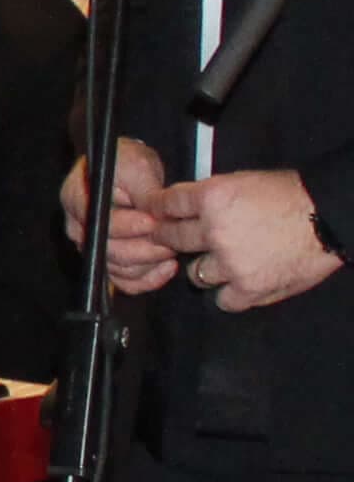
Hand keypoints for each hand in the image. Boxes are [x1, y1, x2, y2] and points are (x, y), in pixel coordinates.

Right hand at [64, 136, 175, 292]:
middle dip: (144, 249)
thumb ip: (145, 192)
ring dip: (149, 264)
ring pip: (118, 270)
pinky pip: (125, 282)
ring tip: (172, 249)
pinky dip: (148, 280)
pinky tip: (167, 267)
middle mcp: (79, 228)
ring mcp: (93, 247)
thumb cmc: (126, 163)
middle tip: (170, 240)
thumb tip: (156, 217)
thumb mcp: (137, 166)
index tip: (152, 222)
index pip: (100, 223)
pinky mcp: (109, 261)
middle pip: (109, 252)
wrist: (127, 171)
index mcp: (76, 200)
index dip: (128, 226)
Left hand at [156, 167, 342, 312]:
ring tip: (224, 262)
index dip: (158, 209)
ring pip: (195, 273)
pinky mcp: (249, 288)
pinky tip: (239, 283)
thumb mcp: (245, 181)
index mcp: (213, 198)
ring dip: (205, 268)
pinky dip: (229, 293)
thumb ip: (211, 196)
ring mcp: (230, 263)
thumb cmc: (291, 196)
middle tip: (174, 239)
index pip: (169, 204)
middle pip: (173, 238)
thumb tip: (183, 206)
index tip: (154, 215)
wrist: (329, 219)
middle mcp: (215, 231)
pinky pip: (222, 300)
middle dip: (170, 237)